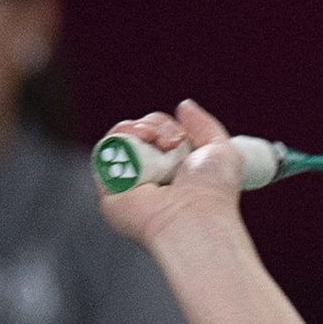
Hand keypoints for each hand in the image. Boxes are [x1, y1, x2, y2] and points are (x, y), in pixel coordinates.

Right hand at [96, 100, 246, 244]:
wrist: (194, 217)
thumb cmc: (212, 192)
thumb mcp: (220, 149)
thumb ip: (203, 125)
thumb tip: (184, 106)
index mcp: (172, 169)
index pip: (158, 134)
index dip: (166, 126)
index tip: (181, 136)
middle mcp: (149, 176)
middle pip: (139, 132)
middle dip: (155, 125)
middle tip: (170, 142)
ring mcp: (127, 183)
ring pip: (120, 139)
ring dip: (136, 129)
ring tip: (152, 140)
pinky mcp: (108, 190)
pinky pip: (102, 155)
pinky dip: (116, 139)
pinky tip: (136, 142)